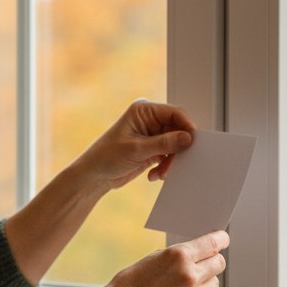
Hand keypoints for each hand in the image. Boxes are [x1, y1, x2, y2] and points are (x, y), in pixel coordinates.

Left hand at [76, 100, 195, 189]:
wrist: (94, 176)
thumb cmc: (106, 156)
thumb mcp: (137, 150)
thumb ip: (164, 143)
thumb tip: (188, 138)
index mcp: (144, 110)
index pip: (175, 113)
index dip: (186, 126)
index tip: (192, 142)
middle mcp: (150, 120)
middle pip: (178, 130)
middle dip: (178, 148)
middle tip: (175, 163)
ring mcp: (152, 135)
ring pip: (176, 145)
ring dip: (171, 161)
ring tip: (161, 172)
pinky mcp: (153, 149)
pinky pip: (169, 156)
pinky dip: (166, 166)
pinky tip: (155, 175)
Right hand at [92, 231, 228, 286]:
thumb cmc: (132, 283)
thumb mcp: (155, 258)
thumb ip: (180, 255)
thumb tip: (200, 253)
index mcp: (179, 255)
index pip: (214, 243)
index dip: (221, 240)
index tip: (223, 240)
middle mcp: (189, 274)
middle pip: (219, 263)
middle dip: (213, 260)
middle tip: (204, 262)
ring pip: (214, 283)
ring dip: (204, 281)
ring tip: (184, 284)